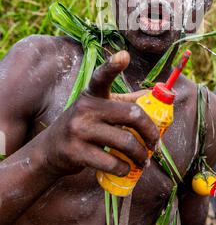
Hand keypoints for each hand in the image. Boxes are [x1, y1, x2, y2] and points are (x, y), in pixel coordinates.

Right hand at [42, 51, 158, 176]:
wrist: (50, 149)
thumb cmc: (84, 125)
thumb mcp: (99, 108)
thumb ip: (125, 102)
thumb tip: (155, 95)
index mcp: (93, 94)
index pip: (102, 76)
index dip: (113, 66)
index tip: (124, 55)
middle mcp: (85, 108)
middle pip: (131, 115)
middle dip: (150, 133)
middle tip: (155, 145)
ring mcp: (79, 130)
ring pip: (125, 142)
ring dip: (141, 156)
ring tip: (144, 161)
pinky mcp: (76, 152)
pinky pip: (112, 162)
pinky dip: (125, 168)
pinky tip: (127, 169)